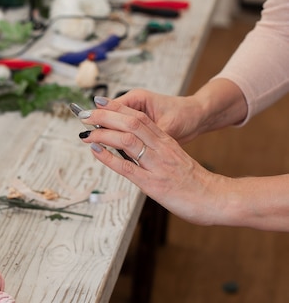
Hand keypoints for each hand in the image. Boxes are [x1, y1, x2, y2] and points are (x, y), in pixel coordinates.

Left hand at [80, 97, 229, 225]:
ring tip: (86, 132)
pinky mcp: (153, 183)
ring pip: (128, 140)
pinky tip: (95, 151)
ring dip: (103, 134)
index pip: (139, 117)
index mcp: (166, 141)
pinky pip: (127, 168)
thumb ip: (156, 154)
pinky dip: (108, 158)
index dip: (117, 109)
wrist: (216, 198)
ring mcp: (157, 165)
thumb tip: (134, 154)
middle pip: (131, 122)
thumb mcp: (174, 161)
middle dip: (105, 116)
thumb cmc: (194, 183)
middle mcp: (161, 149)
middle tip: (85, 115)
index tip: (100, 104)